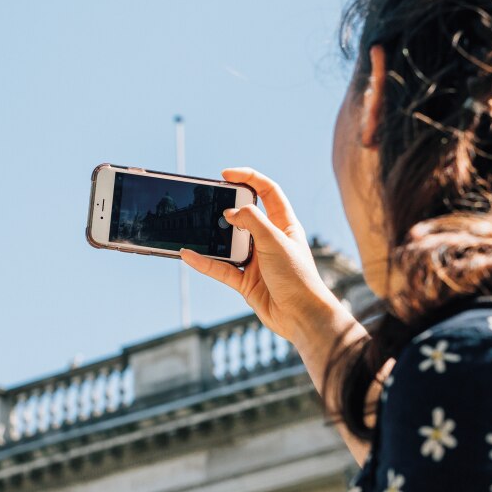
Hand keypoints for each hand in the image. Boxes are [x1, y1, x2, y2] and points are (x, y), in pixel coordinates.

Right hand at [181, 168, 358, 367]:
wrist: (302, 316)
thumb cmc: (298, 277)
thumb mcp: (275, 241)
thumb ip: (252, 221)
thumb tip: (229, 213)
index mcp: (284, 224)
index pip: (268, 192)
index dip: (249, 178)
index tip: (226, 175)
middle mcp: (269, 240)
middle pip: (244, 215)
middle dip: (226, 208)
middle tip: (208, 202)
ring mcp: (256, 260)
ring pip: (229, 243)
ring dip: (212, 237)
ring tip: (195, 227)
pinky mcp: (246, 281)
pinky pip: (220, 268)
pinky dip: (204, 262)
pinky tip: (189, 255)